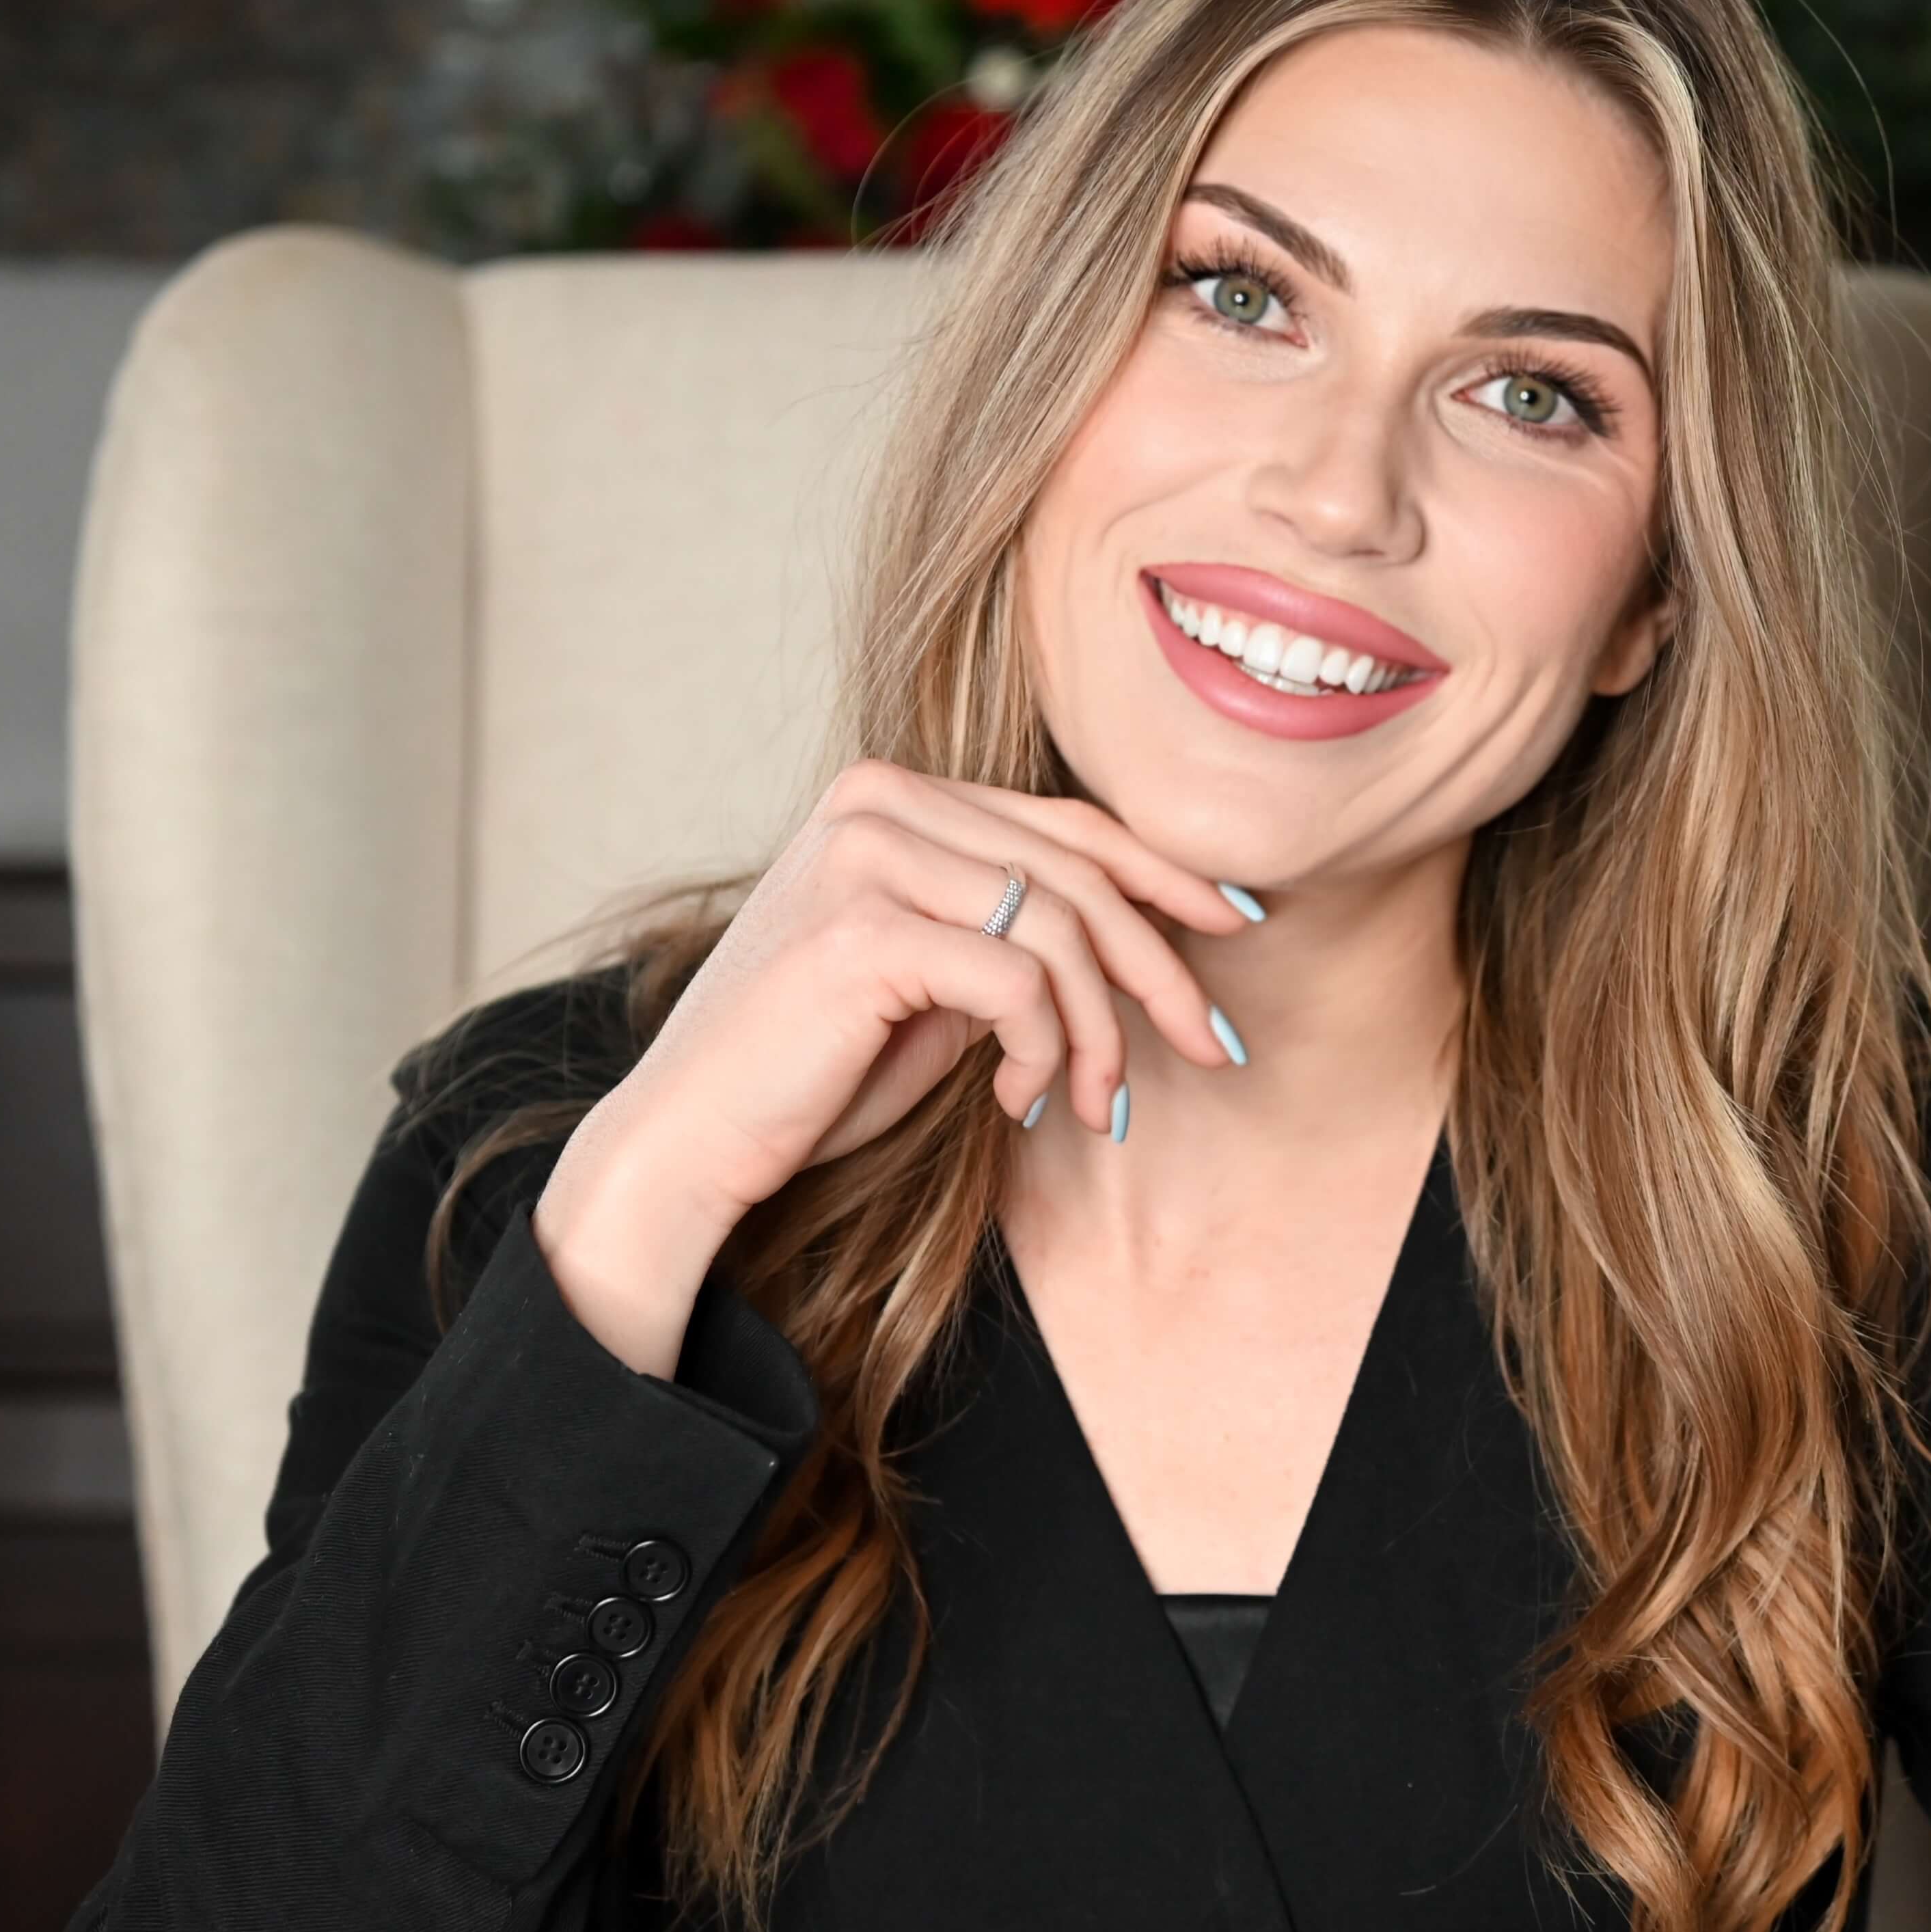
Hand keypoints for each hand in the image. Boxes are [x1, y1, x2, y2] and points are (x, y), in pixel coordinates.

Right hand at [533, 761, 1257, 1373]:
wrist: (694, 1137)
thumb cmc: (813, 1071)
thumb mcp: (935, 984)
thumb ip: (1012, 938)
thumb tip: (1137, 940)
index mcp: (891, 794)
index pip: (1067, 822)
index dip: (1166, 875)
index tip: (1237, 925)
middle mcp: (877, 800)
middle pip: (1080, 872)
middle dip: (1162, 968)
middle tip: (1211, 1045)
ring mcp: (865, 856)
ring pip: (1061, 932)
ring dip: (1101, 1032)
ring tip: (1095, 1104)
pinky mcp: (864, 931)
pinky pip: (1018, 985)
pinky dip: (1043, 1052)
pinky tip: (1018, 1100)